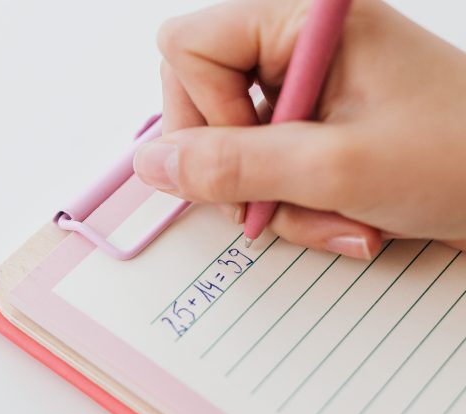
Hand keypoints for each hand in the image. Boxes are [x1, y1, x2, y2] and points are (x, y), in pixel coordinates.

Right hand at [133, 0, 465, 257]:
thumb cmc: (460, 159)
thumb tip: (153, 164)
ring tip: (334, 215)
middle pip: (199, 97)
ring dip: (271, 197)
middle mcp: (299, 44)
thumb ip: (231, 165)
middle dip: (234, 164)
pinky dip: (293, 204)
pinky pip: (263, 166)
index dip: (202, 110)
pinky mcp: (316, 123)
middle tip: (279, 195)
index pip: (187, 46)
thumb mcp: (334, 168)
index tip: (252, 152)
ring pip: (228, 144)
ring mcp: (307, 85)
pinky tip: (343, 217)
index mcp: (304, 20)